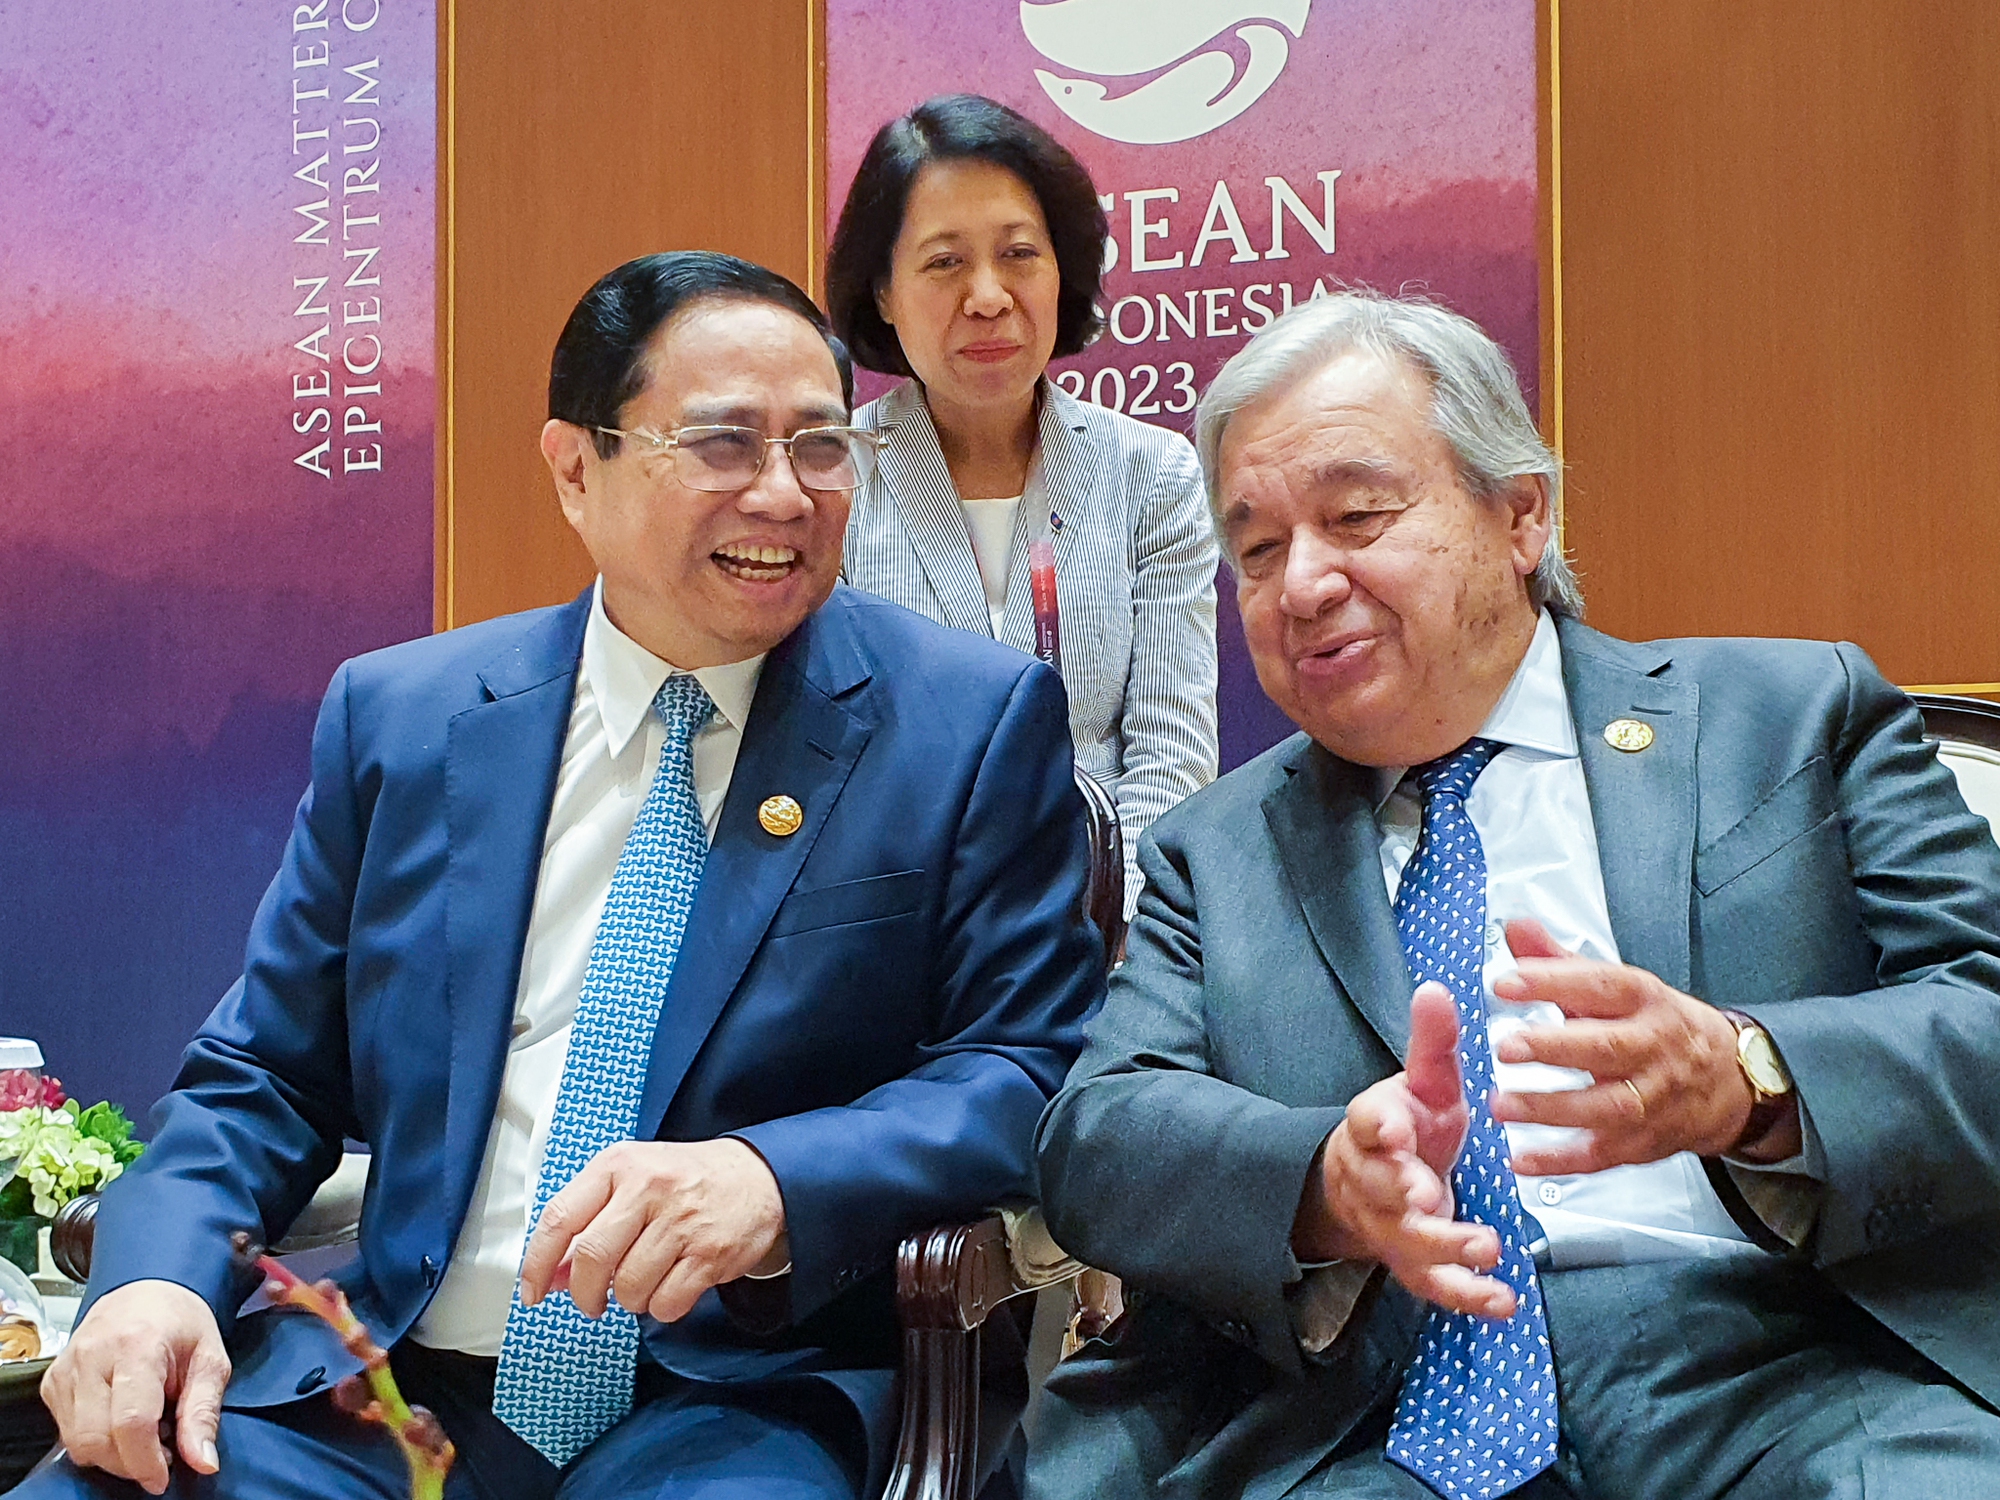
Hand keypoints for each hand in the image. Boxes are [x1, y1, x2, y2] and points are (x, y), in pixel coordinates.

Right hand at [40, 1279, 228, 1494]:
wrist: (147, 1291)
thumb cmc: (181, 1323)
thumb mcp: (210, 1361)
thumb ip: (204, 1413)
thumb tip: (203, 1462)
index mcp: (137, 1345)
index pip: (131, 1421)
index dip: (145, 1461)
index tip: (163, 1477)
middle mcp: (92, 1356)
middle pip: (96, 1439)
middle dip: (129, 1462)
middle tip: (160, 1451)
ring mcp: (66, 1369)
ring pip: (77, 1442)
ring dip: (112, 1453)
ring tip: (145, 1430)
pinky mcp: (53, 1382)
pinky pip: (66, 1432)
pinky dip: (94, 1440)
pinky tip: (120, 1421)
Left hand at [518, 1138, 787, 1323]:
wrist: (758, 1177)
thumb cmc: (685, 1180)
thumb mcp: (631, 1181)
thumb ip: (589, 1223)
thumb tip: (551, 1277)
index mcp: (619, 1165)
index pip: (560, 1218)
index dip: (537, 1264)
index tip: (533, 1292)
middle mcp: (648, 1188)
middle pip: (592, 1259)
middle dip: (585, 1295)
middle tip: (592, 1303)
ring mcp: (681, 1221)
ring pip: (629, 1288)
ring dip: (630, 1300)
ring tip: (645, 1281)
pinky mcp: (710, 1252)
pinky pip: (666, 1302)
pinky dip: (662, 1307)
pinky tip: (671, 1286)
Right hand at [1294, 983, 1516, 1319]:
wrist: (1374, 1183)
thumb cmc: (1409, 1125)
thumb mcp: (1424, 1080)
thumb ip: (1432, 1041)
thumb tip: (1437, 989)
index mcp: (1375, 1127)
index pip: (1368, 1124)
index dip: (1380, 1128)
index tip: (1396, 1130)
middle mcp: (1376, 1181)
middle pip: (1383, 1189)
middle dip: (1405, 1194)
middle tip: (1430, 1197)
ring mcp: (1393, 1227)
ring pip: (1410, 1242)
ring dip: (1445, 1247)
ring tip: (1485, 1247)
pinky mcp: (1416, 1264)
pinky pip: (1437, 1285)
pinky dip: (1468, 1296)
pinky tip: (1502, 1300)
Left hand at [1488, 918, 1787, 1171]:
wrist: (1730, 1080)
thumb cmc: (1658, 1026)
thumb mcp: (1619, 986)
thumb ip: (1559, 961)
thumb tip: (1516, 927)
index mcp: (1644, 1001)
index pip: (1599, 986)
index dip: (1552, 982)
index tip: (1506, 982)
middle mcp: (1652, 1048)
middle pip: (1605, 1048)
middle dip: (1554, 1048)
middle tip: (1506, 1046)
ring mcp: (1653, 1099)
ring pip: (1605, 1106)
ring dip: (1550, 1108)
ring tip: (1501, 1103)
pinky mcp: (1645, 1141)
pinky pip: (1603, 1154)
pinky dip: (1561, 1161)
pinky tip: (1522, 1158)